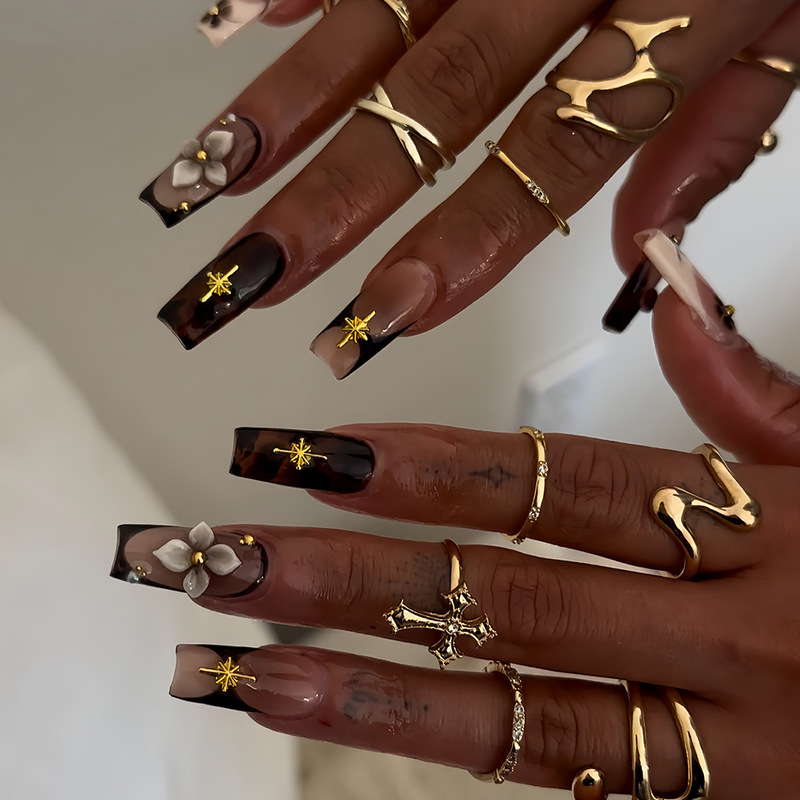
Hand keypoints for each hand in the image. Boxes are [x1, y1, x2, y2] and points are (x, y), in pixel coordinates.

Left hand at [113, 423, 799, 795]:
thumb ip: (751, 387)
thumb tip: (669, 280)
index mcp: (763, 522)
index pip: (554, 485)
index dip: (422, 471)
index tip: (310, 455)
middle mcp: (732, 632)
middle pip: (503, 594)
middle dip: (349, 578)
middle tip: (224, 559)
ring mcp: (729, 742)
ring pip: (516, 711)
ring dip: (368, 693)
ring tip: (247, 675)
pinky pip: (573, 785)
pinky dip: (465, 755)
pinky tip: (364, 731)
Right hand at [143, 0, 797, 378]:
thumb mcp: (794, 33)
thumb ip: (715, 140)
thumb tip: (642, 260)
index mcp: (674, 13)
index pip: (549, 154)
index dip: (461, 240)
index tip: (383, 318)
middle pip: (438, 97)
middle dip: (334, 196)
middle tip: (255, 278)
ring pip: (383, 14)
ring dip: (287, 100)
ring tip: (213, 179)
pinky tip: (234, 23)